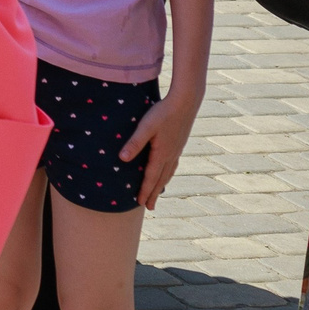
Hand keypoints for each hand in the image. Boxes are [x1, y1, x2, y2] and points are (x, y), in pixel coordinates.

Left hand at [121, 85, 201, 209]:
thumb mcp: (145, 126)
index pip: (151, 177)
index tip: (140, 203)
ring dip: (161, 184)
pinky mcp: (179, 143)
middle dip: (154, 193)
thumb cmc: (163, 113)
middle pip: (161, 179)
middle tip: (149, 207)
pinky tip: (167, 172)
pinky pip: (173, 164)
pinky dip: (168, 173)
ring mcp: (177, 150)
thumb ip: (135, 142)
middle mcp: (171, 155)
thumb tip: (122, 159)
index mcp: (161, 153)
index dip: (145, 190)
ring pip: (168, 172)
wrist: (186, 102)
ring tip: (157, 194)